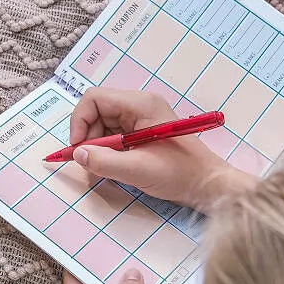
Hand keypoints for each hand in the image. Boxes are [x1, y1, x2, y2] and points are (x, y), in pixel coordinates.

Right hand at [70, 88, 252, 212]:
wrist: (206, 184)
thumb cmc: (178, 174)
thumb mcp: (137, 170)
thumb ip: (103, 162)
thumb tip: (77, 154)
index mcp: (141, 104)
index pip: (95, 99)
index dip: (80, 122)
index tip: (78, 149)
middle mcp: (140, 106)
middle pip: (98, 112)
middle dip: (89, 137)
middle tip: (90, 163)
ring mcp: (143, 118)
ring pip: (105, 125)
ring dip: (98, 146)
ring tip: (103, 168)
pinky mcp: (145, 132)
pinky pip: (117, 135)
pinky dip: (110, 151)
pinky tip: (115, 167)